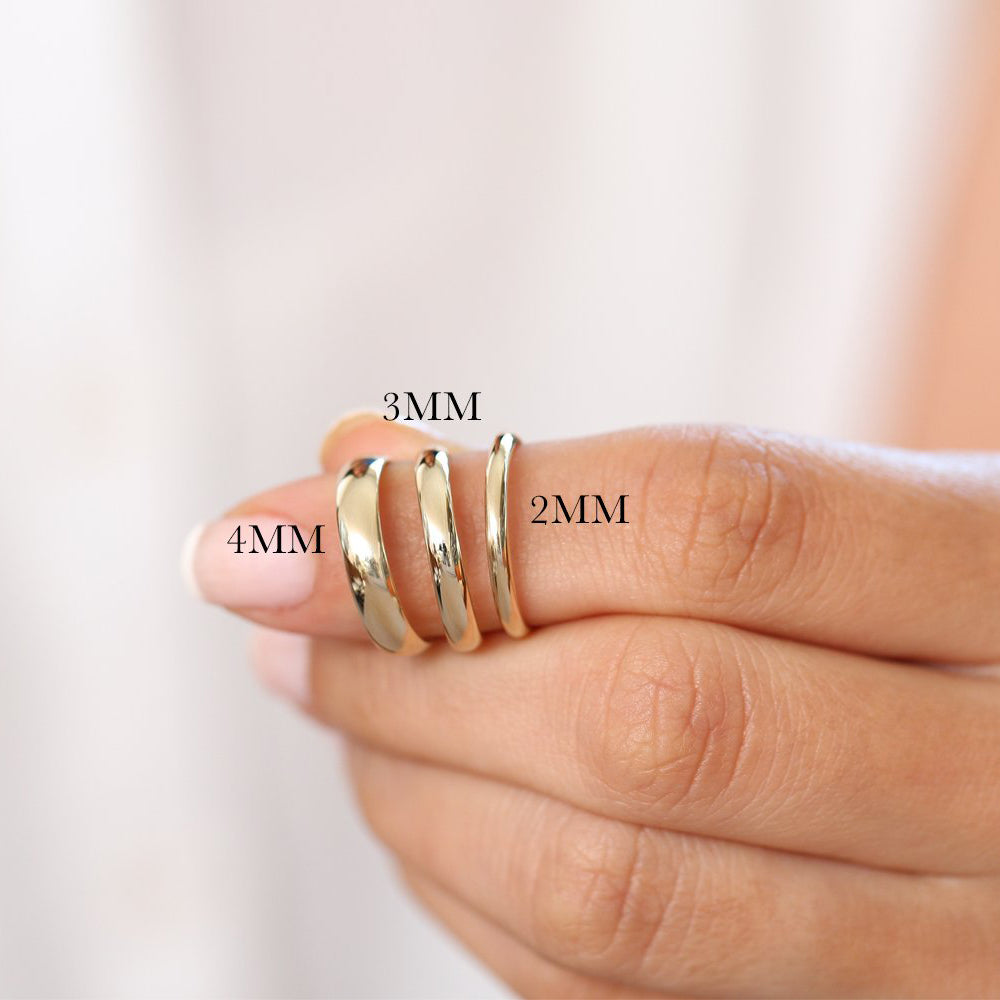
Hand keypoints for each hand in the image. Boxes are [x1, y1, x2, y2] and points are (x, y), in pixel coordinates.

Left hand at [184, 415, 999, 997]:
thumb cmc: (911, 603)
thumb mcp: (824, 512)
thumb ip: (604, 493)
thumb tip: (359, 464)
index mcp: (996, 571)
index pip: (710, 522)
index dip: (464, 517)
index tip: (269, 530)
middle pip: (645, 719)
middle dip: (413, 669)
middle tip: (285, 626)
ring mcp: (955, 937)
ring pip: (620, 889)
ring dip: (418, 795)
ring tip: (340, 709)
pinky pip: (625, 992)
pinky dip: (481, 901)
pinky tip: (433, 817)